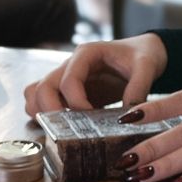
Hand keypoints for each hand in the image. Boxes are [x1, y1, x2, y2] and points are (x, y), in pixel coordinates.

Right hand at [23, 34, 166, 115]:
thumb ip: (139, 88)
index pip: (68, 79)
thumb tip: (127, 117)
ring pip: (34, 93)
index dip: (75, 101)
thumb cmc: (143, 56)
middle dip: (50, 110)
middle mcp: (70, 64)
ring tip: (62, 127)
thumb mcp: (147, 67)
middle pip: (42, 87)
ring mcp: (65, 77)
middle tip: (67, 128)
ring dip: (41, 113)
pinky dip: (44, 115)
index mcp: (87, 53)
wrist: (144, 54)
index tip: (90, 116)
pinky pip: (41, 102)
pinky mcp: (67, 92)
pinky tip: (63, 126)